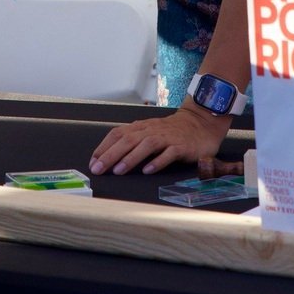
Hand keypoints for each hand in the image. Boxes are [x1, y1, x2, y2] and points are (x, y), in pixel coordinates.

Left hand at [88, 105, 232, 176]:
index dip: (103, 147)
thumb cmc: (171, 131)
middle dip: (111, 155)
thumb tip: (108, 157)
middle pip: (128, 140)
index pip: (117, 134)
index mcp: (141, 127)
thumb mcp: (149, 132)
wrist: (200, 123)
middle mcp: (151, 130)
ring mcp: (167, 138)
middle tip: (98, 168)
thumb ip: (132, 142)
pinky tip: (148, 170)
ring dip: (130, 158)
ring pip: (146, 145)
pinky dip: (157, 161)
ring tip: (119, 170)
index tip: (93, 162)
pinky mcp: (181, 146)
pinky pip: (168, 154)